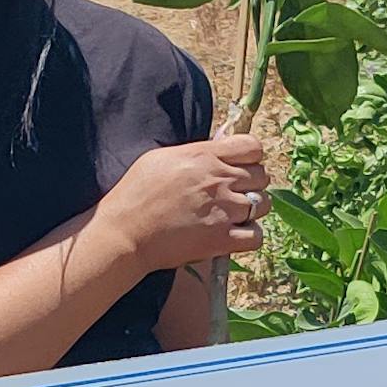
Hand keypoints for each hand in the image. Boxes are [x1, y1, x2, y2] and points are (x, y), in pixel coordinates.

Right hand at [92, 135, 269, 276]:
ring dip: (252, 210)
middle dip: (252, 183)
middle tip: (234, 194)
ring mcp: (223, 210)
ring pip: (263, 204)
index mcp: (205, 156)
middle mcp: (219, 180)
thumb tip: (215, 150)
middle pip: (262, 175)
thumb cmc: (134, 194)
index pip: (252, 147)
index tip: (240, 166)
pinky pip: (256, 236)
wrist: (124, 232)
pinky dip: (250, 236)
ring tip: (234, 215)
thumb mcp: (162, 158)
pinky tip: (234, 235)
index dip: (250, 157)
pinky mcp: (221, 239)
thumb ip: (195, 152)